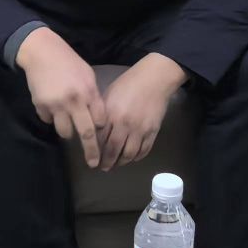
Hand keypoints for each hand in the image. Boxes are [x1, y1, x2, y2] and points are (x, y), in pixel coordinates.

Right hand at [16, 27, 105, 168]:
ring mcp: (56, 105)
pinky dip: (51, 118)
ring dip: (67, 131)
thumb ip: (93, 96)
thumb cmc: (69, 62)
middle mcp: (74, 101)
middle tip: (94, 163)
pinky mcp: (41, 106)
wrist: (41, 52)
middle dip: (91, 152)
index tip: (101, 137)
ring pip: (65, 132)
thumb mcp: (87, 75)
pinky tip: (51, 105)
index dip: (100, 129)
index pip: (100, 121)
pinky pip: (48, 121)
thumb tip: (97, 118)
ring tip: (66, 120)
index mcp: (89, 92)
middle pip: (86, 134)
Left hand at [99, 54, 184, 170]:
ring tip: (116, 164)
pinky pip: (144, 150)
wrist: (154, 79)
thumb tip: (96, 130)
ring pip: (129, 154)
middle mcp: (125, 125)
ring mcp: (140, 130)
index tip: (92, 157)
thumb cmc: (128, 84)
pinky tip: (131, 157)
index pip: (100, 138)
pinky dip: (137, 157)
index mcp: (111, 114)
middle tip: (103, 167)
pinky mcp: (153, 132)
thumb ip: (103, 114)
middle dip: (107, 162)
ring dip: (121, 162)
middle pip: (113, 150)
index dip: (95, 150)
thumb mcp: (109, 95)